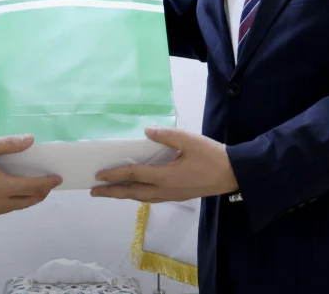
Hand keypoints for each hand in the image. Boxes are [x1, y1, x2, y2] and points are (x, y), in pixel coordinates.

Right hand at [0, 134, 61, 219]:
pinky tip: (6, 195)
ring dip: (25, 199)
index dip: (47, 183)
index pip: (32, 187)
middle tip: (47, 186)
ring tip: (30, 190)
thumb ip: (8, 144)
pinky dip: (9, 203)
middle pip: (26, 201)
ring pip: (13, 207)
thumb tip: (30, 140)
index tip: (57, 179)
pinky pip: (0, 210)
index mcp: (2, 186)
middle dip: (40, 194)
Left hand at [90, 126, 237, 202]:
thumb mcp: (189, 141)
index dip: (115, 174)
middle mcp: (165, 190)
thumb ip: (167, 136)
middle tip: (95, 192)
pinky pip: (152, 197)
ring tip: (111, 192)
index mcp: (165, 176)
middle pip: (133, 193)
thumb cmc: (212, 156)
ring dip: (125, 195)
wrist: (233, 174)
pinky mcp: (178, 195)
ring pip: (142, 197)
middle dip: (113, 192)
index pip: (134, 175)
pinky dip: (139, 194)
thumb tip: (147, 131)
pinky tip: (137, 190)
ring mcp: (172, 195)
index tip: (99, 175)